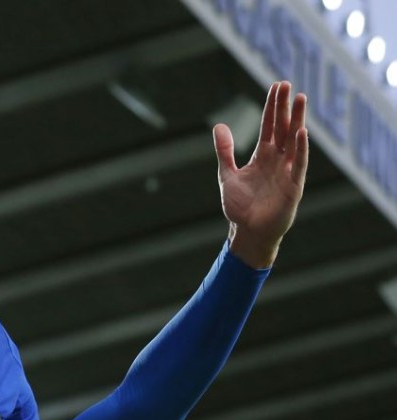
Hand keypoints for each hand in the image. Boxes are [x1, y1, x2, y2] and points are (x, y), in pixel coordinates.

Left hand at [214, 81, 309, 267]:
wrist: (248, 232)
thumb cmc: (240, 206)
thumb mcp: (227, 174)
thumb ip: (225, 151)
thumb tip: (220, 126)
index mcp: (263, 156)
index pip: (270, 126)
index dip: (272, 107)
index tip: (276, 87)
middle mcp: (277, 160)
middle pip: (283, 128)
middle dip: (284, 107)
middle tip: (286, 85)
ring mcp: (287, 171)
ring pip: (294, 141)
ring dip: (297, 120)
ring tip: (300, 99)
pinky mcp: (293, 186)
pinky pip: (298, 164)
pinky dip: (300, 149)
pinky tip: (301, 132)